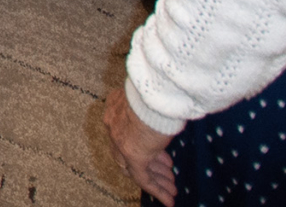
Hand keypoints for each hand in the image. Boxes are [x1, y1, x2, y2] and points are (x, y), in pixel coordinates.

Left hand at [101, 88, 176, 204]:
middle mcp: (113, 125)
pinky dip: (157, 190)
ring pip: (137, 169)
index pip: (124, 135)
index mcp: (115, 108)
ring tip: (172, 190)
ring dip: (157, 180)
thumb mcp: (149, 97)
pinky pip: (143, 178)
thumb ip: (149, 107)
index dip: (143, 145)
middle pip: (128, 154)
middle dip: (152, 165)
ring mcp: (120, 141)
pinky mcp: (132, 154)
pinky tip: (169, 200)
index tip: (160, 154)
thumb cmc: (156, 89)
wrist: (155, 92)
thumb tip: (163, 110)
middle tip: (168, 174)